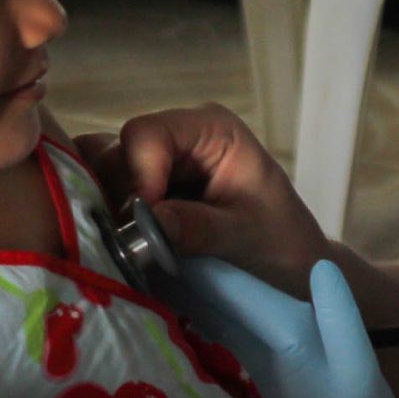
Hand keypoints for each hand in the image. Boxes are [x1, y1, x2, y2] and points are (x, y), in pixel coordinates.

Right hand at [82, 103, 331, 291]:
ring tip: (129, 245)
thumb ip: (198, 227)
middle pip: (118, 152)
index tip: (144, 221)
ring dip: (108, 210)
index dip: (137, 174)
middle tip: (133, 242)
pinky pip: (107, 192)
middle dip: (118, 197)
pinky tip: (120, 243)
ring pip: (105, 173)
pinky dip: (104, 215)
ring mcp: (160, 164)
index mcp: (211, 130)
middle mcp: (179, 137)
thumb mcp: (246, 236)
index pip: (146, 133)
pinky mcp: (147, 191)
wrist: (294, 268)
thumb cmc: (283, 242)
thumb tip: (147, 221)